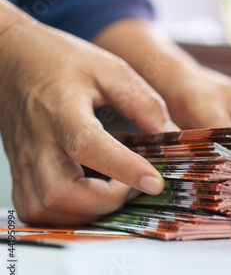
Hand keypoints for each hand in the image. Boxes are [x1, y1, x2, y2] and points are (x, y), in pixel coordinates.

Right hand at [0, 15, 176, 224]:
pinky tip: (88, 199)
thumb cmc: (61, 61)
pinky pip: (35, 210)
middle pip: (60, 192)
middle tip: (130, 186)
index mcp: (60, 109)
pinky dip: (66, 215)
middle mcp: (36, 140)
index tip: (155, 182)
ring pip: (45, 208)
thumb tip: (170, 135)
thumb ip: (143, 103)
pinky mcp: (18, 171)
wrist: (13, 59)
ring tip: (112, 192)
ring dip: (87, 212)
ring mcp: (22, 160)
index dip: (124, 168)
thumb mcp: (110, 70)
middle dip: (105, 201)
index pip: (87, 146)